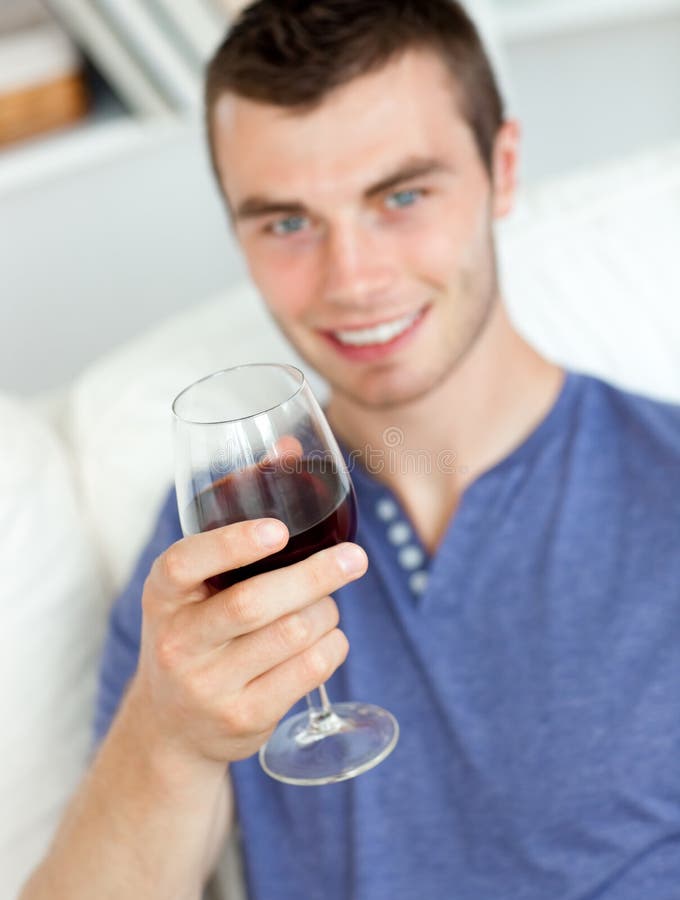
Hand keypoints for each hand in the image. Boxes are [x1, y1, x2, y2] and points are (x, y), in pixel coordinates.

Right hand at [130, 519, 367, 765]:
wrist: (173, 726)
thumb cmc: (195, 637)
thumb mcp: (187, 597)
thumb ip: (224, 557)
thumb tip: (295, 501)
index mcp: (162, 597)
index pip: (184, 564)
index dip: (233, 543)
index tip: (278, 530)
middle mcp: (178, 642)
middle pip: (253, 602)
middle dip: (314, 575)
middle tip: (353, 558)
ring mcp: (209, 686)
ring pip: (292, 634)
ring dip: (326, 612)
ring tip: (327, 605)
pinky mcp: (245, 718)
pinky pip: (310, 670)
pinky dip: (333, 645)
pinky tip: (329, 639)